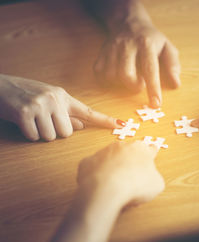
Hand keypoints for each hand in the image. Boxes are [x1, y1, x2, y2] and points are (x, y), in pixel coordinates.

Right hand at [0, 74, 121, 141]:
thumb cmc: (25, 94)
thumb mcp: (48, 100)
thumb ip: (65, 113)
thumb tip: (81, 126)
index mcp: (63, 96)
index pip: (88, 111)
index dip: (105, 120)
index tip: (122, 124)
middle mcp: (54, 99)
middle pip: (67, 132)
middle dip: (55, 131)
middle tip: (42, 120)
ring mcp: (39, 105)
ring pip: (51, 137)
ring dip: (41, 133)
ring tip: (32, 119)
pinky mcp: (24, 113)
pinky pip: (35, 137)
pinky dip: (29, 134)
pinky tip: (23, 121)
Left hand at [77, 141, 164, 205]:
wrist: (107, 188)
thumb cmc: (135, 185)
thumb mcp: (157, 185)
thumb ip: (154, 178)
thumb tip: (150, 179)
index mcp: (141, 149)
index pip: (149, 149)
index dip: (150, 155)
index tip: (150, 156)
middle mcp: (122, 146)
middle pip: (128, 152)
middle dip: (129, 162)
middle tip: (132, 179)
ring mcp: (103, 152)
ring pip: (110, 158)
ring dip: (113, 168)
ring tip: (115, 185)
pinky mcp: (88, 161)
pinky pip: (94, 168)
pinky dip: (97, 175)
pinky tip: (101, 186)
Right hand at [94, 22, 179, 107]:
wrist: (128, 22)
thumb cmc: (151, 40)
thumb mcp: (167, 47)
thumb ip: (173, 65)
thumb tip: (175, 84)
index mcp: (146, 44)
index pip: (150, 69)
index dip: (153, 88)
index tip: (156, 104)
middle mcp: (127, 45)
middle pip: (126, 74)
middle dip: (134, 86)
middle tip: (140, 85)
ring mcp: (112, 49)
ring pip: (111, 76)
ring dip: (121, 84)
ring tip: (129, 78)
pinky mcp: (101, 53)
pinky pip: (100, 73)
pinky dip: (108, 80)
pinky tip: (117, 76)